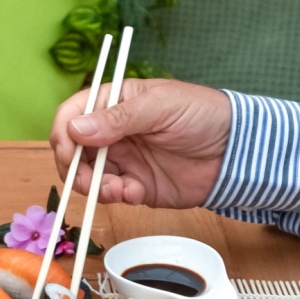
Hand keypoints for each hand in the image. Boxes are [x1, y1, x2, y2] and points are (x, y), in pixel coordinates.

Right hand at [49, 78, 231, 209]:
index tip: (68, 151)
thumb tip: (76, 129)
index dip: (64, 133)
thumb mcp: (159, 107)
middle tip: (88, 180)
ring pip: (88, 175)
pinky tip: (136, 192)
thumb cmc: (201, 114)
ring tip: (117, 189)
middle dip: (75, 167)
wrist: (236, 151)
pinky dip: (117, 196)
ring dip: (94, 186)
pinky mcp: (135, 184)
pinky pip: (112, 193)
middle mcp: (111, 131)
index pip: (72, 113)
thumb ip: (118, 119)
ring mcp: (122, 159)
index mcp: (113, 102)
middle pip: (72, 149)